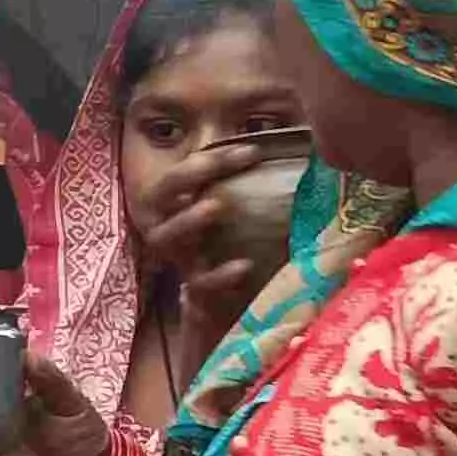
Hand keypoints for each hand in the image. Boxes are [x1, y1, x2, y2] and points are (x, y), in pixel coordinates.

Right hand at [132, 144, 282, 335]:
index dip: (207, 158)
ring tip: (214, 206)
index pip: (178, 172)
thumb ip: (248, 184)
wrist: (222, 307)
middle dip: (185, 176)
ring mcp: (178, 260)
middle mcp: (166, 228)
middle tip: (214, 166)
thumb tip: (301, 148)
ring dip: (187, 219)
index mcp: (173, 204)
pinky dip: (218, 276)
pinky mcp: (195, 293)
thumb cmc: (230, 246)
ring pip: (165, 238)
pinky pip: (198, 284)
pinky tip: (243, 266)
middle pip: (156, 195)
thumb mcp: (236, 212)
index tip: (250, 149)